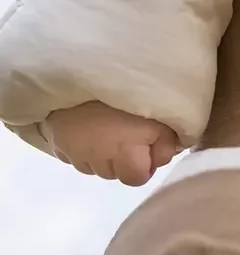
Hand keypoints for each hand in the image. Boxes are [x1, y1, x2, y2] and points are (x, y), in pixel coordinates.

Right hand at [43, 102, 179, 186]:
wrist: (85, 75)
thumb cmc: (129, 96)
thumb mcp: (160, 117)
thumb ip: (166, 144)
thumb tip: (161, 160)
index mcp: (125, 155)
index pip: (137, 179)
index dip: (145, 164)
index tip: (146, 145)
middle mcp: (99, 161)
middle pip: (115, 174)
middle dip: (123, 160)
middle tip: (127, 132)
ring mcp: (75, 154)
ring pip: (94, 167)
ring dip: (102, 155)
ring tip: (107, 127)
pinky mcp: (57, 145)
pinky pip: (74, 156)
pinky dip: (83, 148)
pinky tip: (89, 128)